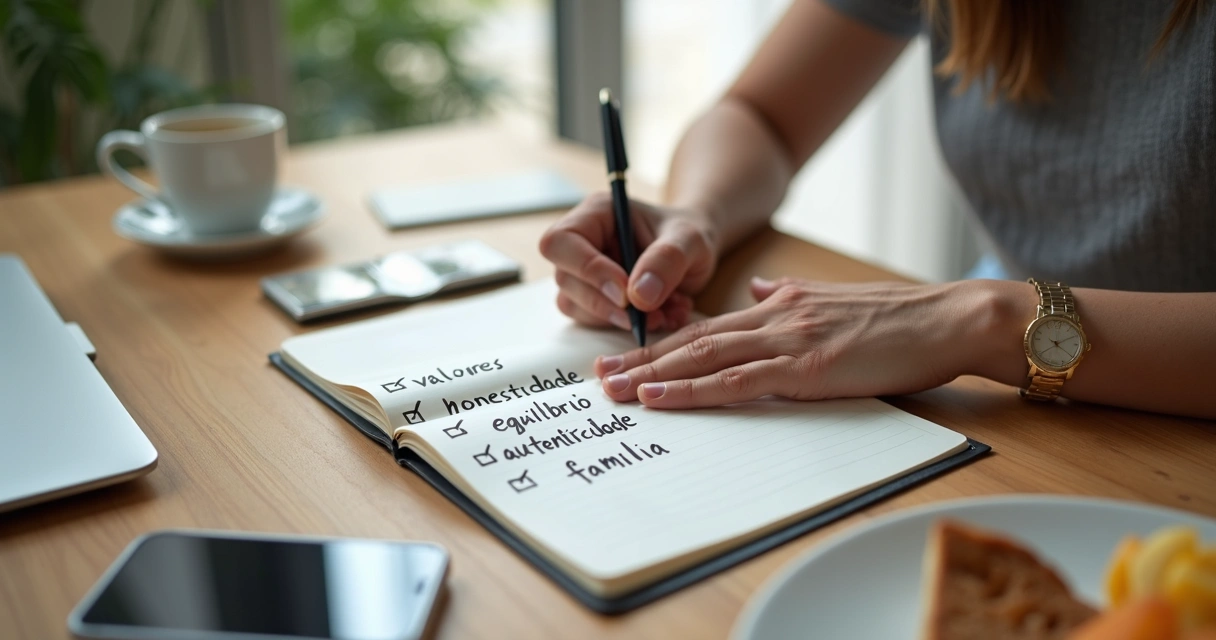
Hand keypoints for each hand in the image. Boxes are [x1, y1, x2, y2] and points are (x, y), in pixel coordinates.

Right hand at [539, 192, 717, 331]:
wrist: (694, 254)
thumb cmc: (689, 236)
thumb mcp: (690, 240)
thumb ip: (667, 259)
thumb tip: (637, 296)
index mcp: (597, 214)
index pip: (562, 242)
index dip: (588, 270)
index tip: (625, 293)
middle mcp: (581, 242)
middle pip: (565, 278)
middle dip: (606, 304)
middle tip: (650, 313)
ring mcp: (582, 273)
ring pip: (574, 305)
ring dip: (618, 319)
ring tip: (664, 313)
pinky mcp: (592, 298)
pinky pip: (593, 321)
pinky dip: (627, 327)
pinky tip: (661, 316)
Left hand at [594, 277, 1005, 407]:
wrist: (949, 318)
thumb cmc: (900, 318)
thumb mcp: (831, 298)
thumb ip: (786, 296)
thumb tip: (753, 293)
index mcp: (778, 305)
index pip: (706, 326)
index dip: (662, 341)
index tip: (626, 352)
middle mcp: (773, 316)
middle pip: (692, 341)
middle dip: (641, 357)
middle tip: (597, 374)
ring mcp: (787, 340)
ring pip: (703, 358)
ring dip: (653, 375)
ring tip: (612, 388)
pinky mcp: (807, 367)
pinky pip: (737, 382)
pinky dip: (693, 391)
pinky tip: (661, 397)